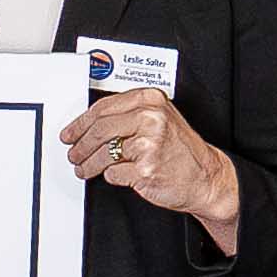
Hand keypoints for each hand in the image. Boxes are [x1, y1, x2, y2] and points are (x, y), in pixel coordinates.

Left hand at [66, 86, 237, 248]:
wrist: (206, 177)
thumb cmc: (181, 151)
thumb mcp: (160, 120)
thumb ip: (129, 115)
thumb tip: (90, 124)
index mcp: (151, 100)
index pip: (103, 108)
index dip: (80, 122)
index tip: (70, 132)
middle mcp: (150, 119)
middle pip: (99, 129)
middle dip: (80, 145)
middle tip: (73, 153)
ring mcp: (148, 145)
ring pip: (102, 153)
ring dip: (87, 164)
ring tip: (84, 168)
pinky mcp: (145, 169)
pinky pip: (113, 173)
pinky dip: (110, 176)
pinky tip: (113, 175)